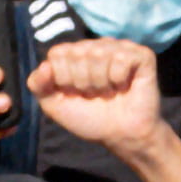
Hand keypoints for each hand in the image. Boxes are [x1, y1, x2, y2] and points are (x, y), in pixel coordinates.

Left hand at [31, 36, 169, 153]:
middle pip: (77, 52)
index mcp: (75, 53)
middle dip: (83, 82)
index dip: (64, 78)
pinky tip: (124, 86)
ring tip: (109, 92)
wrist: (121, 135)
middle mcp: (97, 46)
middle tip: (94, 94)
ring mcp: (120, 48)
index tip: (75, 93)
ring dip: (101, 83)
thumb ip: (39, 85)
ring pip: (99, 54)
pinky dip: (119, 79)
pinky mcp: (141, 55)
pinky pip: (121, 58)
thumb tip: (45, 65)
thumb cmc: (89, 118)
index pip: (58, 53)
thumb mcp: (54, 105)